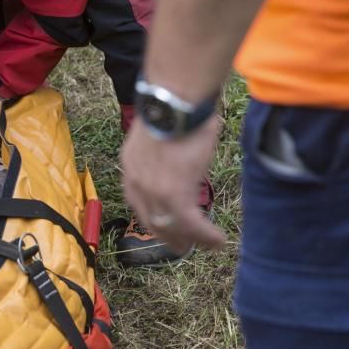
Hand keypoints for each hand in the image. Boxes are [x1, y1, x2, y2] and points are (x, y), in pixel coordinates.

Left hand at [120, 116, 225, 253]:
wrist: (175, 101)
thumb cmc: (175, 107)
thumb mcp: (160, 133)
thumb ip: (163, 150)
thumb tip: (179, 152)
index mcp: (131, 166)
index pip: (137, 201)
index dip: (152, 216)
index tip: (164, 225)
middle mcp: (137, 182)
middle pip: (151, 219)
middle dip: (168, 235)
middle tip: (183, 246)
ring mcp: (153, 191)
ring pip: (171, 226)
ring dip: (190, 240)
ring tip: (206, 245)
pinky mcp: (174, 194)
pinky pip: (191, 224)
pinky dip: (206, 235)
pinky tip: (218, 240)